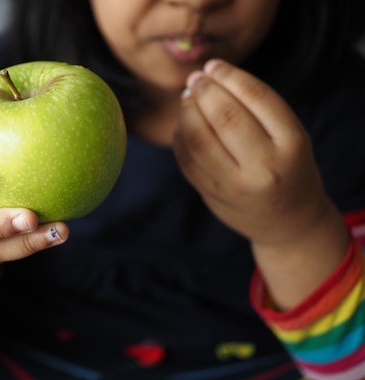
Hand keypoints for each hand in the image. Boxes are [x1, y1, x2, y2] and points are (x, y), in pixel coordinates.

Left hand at [173, 59, 333, 246]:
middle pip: (225, 117)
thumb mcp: (290, 136)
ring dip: (187, 113)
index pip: (258, 98)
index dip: (230, 77)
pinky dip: (179, 138)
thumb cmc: (288, 166)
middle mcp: (265, 166)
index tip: (214, 66)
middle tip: (195, 79)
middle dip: (204, 91)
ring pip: (199, 140)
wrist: (289, 221)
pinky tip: (183, 125)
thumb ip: (257, 109)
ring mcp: (236, 185)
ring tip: (186, 99)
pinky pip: (186, 161)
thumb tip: (207, 77)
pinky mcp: (213, 197)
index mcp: (292, 143)